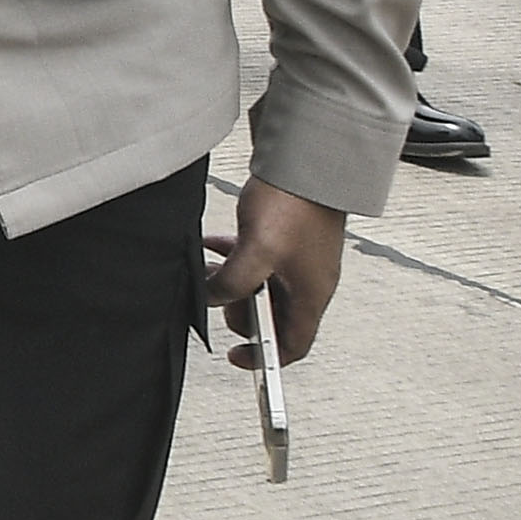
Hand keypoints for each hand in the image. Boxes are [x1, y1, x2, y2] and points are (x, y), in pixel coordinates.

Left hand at [206, 177, 347, 366]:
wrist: (307, 162)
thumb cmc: (293, 207)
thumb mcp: (257, 252)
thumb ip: (234, 283)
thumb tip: (211, 299)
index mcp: (312, 295)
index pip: (295, 345)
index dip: (266, 357)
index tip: (236, 357)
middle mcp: (308, 282)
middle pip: (271, 315)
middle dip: (239, 308)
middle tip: (217, 291)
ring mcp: (298, 260)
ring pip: (259, 285)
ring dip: (232, 280)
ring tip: (208, 267)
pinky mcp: (285, 239)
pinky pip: (255, 260)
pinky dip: (232, 257)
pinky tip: (211, 245)